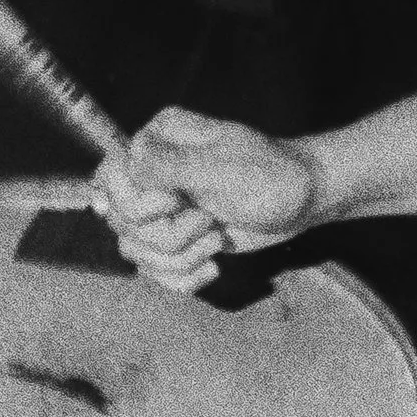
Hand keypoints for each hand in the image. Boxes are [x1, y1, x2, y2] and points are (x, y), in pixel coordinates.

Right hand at [91, 107, 320, 291]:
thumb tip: (124, 162)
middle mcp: (152, 172)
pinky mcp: (176, 238)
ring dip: (179, 258)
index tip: (178, 201)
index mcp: (158, 140)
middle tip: (208, 222)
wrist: (306, 202)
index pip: (110, 176)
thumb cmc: (272, 177)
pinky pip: (154, 270)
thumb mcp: (223, 169)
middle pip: (121, 222)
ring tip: (216, 242)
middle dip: (167, 235)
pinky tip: (213, 266)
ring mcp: (162, 207)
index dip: (138, 202)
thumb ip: (171, 166)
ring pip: (136, 251)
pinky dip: (183, 277)